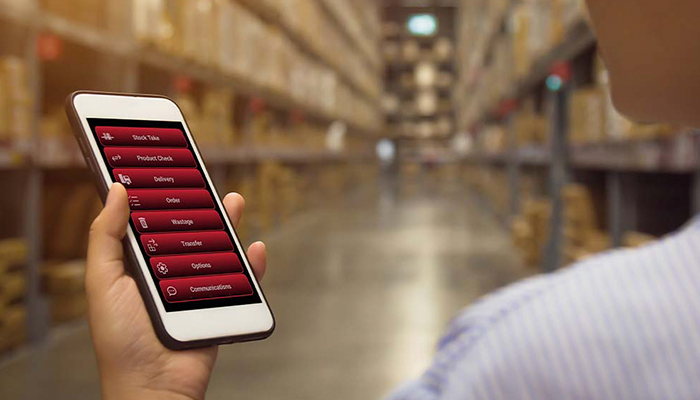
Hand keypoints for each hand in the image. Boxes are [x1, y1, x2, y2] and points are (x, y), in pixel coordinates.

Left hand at [86, 184, 266, 399]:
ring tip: (233, 199)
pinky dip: (252, 262)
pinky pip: (243, 279)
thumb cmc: (121, 340)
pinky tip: (253, 245)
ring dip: (229, 223)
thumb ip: (105, 237)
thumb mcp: (102, 283)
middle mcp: (170, 270)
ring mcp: (198, 286)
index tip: (163, 163)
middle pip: (189, 227)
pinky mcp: (221, 303)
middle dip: (197, 200)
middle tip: (201, 173)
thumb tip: (117, 190)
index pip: (150, 219)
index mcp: (139, 262)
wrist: (154, 387)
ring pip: (219, 247)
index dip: (156, 191)